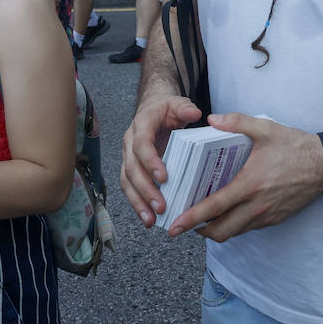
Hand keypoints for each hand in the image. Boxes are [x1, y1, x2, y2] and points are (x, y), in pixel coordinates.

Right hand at [120, 96, 203, 227]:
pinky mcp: (131, 169)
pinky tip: (148, 219)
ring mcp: (128, 156)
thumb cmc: (166, 109)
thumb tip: (195, 113)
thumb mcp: (177, 103)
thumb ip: (185, 107)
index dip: (150, 161)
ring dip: (138, 202)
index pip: (141, 145)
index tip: (164, 178)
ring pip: (127, 182)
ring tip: (151, 220)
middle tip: (161, 207)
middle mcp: (129, 142)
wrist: (153, 109)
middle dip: (145, 190)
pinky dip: (137, 204)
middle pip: (132, 168)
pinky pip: (130, 188)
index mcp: (141, 125)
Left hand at [168, 113, 322, 242]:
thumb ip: (236, 121)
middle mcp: (257, 206)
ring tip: (202, 218)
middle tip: (183, 223)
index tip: (174, 226)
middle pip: (220, 231)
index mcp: (250, 185)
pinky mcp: (275, 219)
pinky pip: (248, 228)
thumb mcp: (266, 129)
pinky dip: (233, 224)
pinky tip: (228, 211)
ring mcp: (267, 216)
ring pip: (234, 232)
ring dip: (215, 229)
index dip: (191, 219)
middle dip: (198, 231)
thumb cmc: (295, 146)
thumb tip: (211, 119)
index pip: (214, 208)